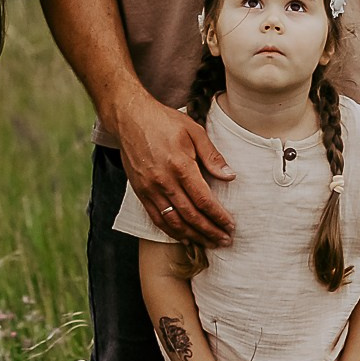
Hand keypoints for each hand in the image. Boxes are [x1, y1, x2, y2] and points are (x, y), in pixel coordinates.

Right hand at [115, 88, 234, 247]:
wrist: (129, 117)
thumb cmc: (163, 121)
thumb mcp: (193, 131)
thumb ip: (212, 155)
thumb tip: (229, 176)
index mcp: (180, 165)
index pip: (203, 199)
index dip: (218, 216)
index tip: (230, 225)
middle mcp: (164, 181)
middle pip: (190, 215)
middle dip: (210, 231)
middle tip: (224, 240)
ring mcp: (150, 188)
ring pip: (174, 221)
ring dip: (193, 236)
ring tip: (208, 243)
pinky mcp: (140, 192)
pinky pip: (157, 218)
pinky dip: (171, 231)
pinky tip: (183, 237)